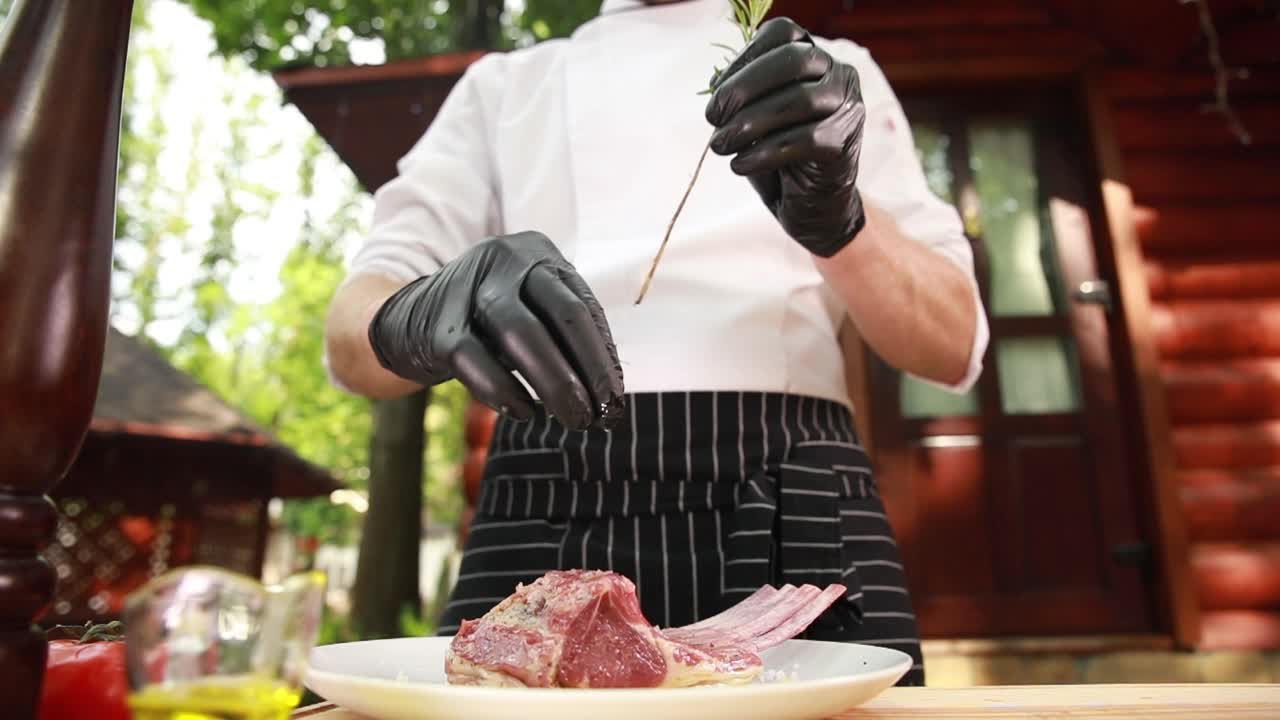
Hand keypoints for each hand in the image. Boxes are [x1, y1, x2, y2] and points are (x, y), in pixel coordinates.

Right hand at [367, 231, 624, 430]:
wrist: (407, 317)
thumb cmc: (487, 322)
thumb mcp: (529, 313)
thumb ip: (565, 339)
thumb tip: (610, 395)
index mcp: (537, 254)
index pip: (582, 306)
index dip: (603, 358)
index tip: (616, 403)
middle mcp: (505, 261)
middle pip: (560, 315)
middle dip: (589, 372)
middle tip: (603, 418)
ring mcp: (468, 288)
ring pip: (522, 334)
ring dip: (555, 384)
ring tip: (576, 421)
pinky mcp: (438, 325)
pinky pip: (477, 362)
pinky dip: (506, 392)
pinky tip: (526, 413)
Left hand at [705, 17, 866, 257]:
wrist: (813, 208)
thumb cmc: (780, 158)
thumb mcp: (755, 120)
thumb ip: (742, 96)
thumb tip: (718, 91)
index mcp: (816, 59)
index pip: (782, 35)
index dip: (744, 58)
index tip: (715, 93)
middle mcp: (839, 74)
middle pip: (792, 60)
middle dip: (744, 87)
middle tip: (713, 116)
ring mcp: (848, 108)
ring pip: (798, 100)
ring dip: (748, 124)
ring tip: (719, 146)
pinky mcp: (844, 142)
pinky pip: (804, 139)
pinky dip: (764, 152)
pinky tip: (740, 165)